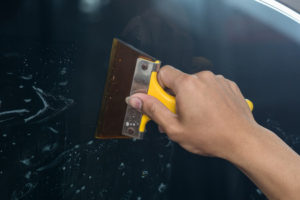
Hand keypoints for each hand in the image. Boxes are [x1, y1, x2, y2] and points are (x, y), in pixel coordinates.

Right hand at [126, 65, 257, 158]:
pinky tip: (210, 112)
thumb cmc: (211, 136)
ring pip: (195, 84)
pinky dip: (206, 97)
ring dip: (191, 97)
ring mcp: (217, 80)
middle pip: (179, 81)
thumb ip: (153, 110)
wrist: (243, 140)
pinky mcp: (228, 85)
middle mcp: (203, 78)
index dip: (158, 86)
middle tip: (178, 114)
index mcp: (187, 85)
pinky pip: (210, 86)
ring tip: (197, 116)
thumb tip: (137, 99)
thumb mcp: (174, 128)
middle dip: (174, 97)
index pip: (163, 72)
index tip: (158, 99)